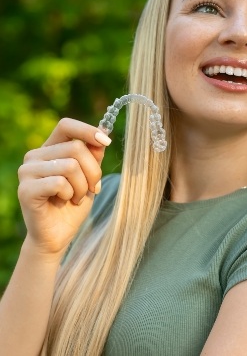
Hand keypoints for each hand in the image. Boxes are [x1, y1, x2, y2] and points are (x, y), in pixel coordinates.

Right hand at [17, 118, 111, 258]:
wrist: (58, 235)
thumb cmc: (74, 202)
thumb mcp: (90, 175)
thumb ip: (93, 155)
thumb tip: (103, 134)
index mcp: (49, 148)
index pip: (66, 125)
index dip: (88, 131)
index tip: (106, 142)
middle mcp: (34, 156)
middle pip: (76, 147)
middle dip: (93, 171)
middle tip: (93, 188)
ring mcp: (27, 172)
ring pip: (71, 165)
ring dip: (83, 186)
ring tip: (76, 197)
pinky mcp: (26, 190)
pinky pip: (60, 182)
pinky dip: (71, 194)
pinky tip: (64, 202)